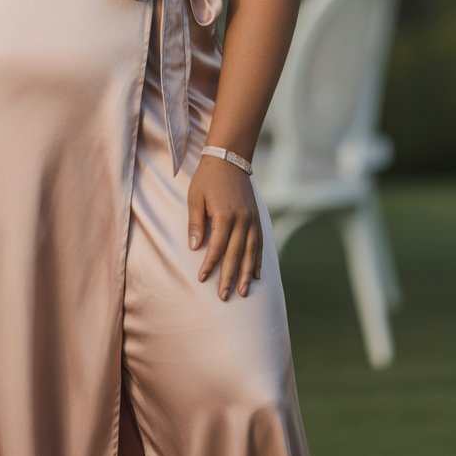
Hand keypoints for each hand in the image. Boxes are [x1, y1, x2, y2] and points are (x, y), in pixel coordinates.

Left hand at [186, 155, 262, 299]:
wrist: (229, 159)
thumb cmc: (207, 178)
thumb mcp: (195, 197)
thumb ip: (196, 223)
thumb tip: (195, 248)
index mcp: (225, 215)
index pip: (218, 246)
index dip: (210, 264)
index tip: (202, 278)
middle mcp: (242, 220)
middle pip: (236, 254)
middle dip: (230, 277)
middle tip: (224, 296)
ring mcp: (252, 220)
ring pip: (251, 253)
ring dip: (247, 274)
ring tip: (244, 292)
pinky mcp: (257, 219)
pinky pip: (259, 244)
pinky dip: (258, 261)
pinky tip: (257, 275)